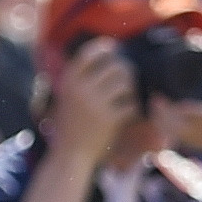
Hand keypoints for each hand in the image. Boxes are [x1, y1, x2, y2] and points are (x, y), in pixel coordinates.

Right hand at [42, 37, 135, 173]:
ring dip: (130, 91)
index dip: (103, 48)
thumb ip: (82, 77)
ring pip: (126, 83)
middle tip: (127, 81)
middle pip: (115, 66)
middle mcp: (81, 89)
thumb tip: (108, 51)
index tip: (114, 48)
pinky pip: (131, 104)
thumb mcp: (69, 95)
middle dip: (125, 72)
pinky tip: (128, 114)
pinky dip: (133, 109)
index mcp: (69, 81)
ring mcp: (95, 103)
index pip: (89, 54)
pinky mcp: (109, 118)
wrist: (70, 153)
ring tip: (126, 99)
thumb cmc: (72, 122)